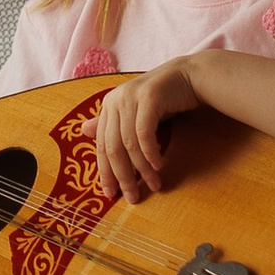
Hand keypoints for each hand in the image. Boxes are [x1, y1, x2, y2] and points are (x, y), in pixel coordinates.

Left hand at [96, 61, 201, 200]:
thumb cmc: (164, 100)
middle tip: (132, 197)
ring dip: (142, 169)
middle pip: (112, 147)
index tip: (111, 194)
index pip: (101, 146)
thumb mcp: (136, 115)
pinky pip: (144, 134)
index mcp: (108, 106)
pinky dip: (150, 153)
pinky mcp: (148, 97)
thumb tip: (84, 131)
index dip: (105, 172)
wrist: (190, 76)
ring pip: (129, 144)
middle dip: (122, 176)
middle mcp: (115, 100)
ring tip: (154, 184)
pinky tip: (158, 166)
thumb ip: (114, 126)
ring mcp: (130, 97)